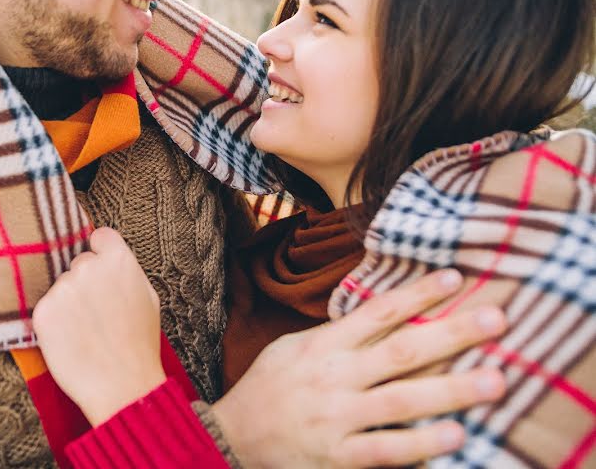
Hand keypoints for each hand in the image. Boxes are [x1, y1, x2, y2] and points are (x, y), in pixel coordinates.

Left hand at [32, 227, 165, 425]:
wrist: (121, 384)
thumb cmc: (138, 344)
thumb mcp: (147, 297)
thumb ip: (126, 271)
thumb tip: (108, 256)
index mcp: (119, 261)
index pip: (100, 236)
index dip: (101, 253)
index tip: (102, 271)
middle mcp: (88, 269)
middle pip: (79, 263)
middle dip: (86, 282)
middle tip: (98, 312)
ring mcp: (63, 289)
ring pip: (62, 286)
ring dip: (69, 303)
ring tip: (87, 330)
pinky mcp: (43, 311)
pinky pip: (48, 307)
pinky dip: (56, 321)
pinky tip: (73, 339)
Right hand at [213, 269, 507, 467]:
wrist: (232, 437)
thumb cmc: (269, 387)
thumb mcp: (294, 349)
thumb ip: (338, 336)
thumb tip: (386, 316)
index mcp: (323, 346)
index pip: (378, 313)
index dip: (417, 295)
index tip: (455, 280)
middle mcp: (333, 377)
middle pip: (401, 350)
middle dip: (452, 333)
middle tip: (498, 320)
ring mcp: (336, 418)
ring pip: (402, 400)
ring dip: (452, 390)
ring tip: (496, 380)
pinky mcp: (337, 457)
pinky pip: (385, 450)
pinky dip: (420, 444)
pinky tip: (455, 436)